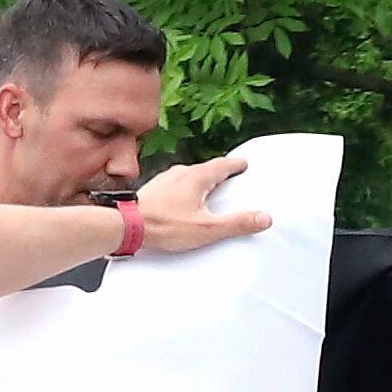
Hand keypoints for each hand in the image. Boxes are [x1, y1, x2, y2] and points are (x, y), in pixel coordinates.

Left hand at [130, 152, 270, 255]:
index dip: (235, 164)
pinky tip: (183, 200)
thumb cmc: (164, 226)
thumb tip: (265, 218)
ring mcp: (165, 180)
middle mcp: (181, 173)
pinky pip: (175, 184)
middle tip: (230, 174)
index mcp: (197, 177)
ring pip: (189, 175)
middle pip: (206, 168)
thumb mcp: (207, 229)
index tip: (244, 163)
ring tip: (207, 188)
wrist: (126, 226)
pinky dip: (185, 188)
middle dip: (219, 171)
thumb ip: (237, 223)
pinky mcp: (154, 190)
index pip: (223, 165)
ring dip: (200, 179)